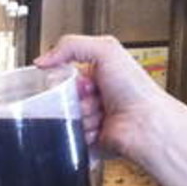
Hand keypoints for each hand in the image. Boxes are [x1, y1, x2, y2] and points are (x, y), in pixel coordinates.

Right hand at [35, 34, 171, 163]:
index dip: (69, 80)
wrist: (144, 123)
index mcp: (100, 74)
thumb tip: (43, 60)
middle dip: (75, 100)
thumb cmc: (135, 89)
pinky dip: (83, 134)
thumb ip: (71, 46)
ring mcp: (95, 119)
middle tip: (91, 98)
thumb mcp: (105, 50)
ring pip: (68, 120)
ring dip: (81, 117)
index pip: (67, 76)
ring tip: (99, 114)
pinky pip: (73, 138)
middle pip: (65, 99)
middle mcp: (98, 96)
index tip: (81, 81)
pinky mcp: (93, 139)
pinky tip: (99, 129)